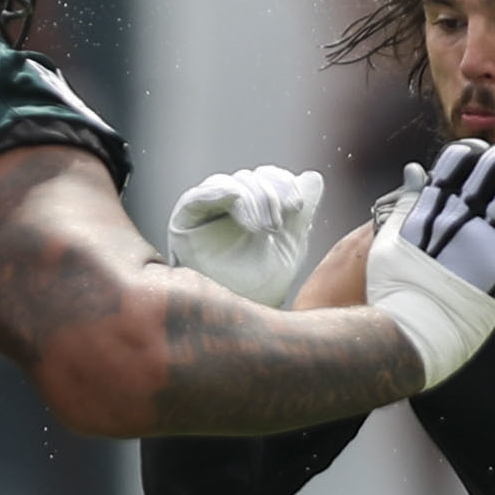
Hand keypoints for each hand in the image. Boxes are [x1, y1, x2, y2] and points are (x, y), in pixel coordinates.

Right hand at [166, 164, 324, 307]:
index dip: (282, 183)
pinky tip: (234, 198)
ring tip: (262, 229)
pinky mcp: (182, 224)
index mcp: (248, 209)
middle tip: (276, 227)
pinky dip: (216, 193)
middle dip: (267, 196)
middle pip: (246, 179)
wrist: (243, 317)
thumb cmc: (262, 288)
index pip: (263, 178)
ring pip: (226, 184)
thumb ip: (300, 213)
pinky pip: (196, 198)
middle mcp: (222, 208)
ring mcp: (201, 214)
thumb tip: (313, 177)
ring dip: (250, 199)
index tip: (297, 206)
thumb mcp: (289, 246)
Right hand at [366, 134, 494, 388]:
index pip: (459, 160)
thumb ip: (406, 203)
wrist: (411, 328)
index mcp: (433, 206)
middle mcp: (462, 214)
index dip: (478, 149)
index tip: (489, 148)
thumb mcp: (390, 238)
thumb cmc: (394, 289)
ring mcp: (486, 237)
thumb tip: (414, 169)